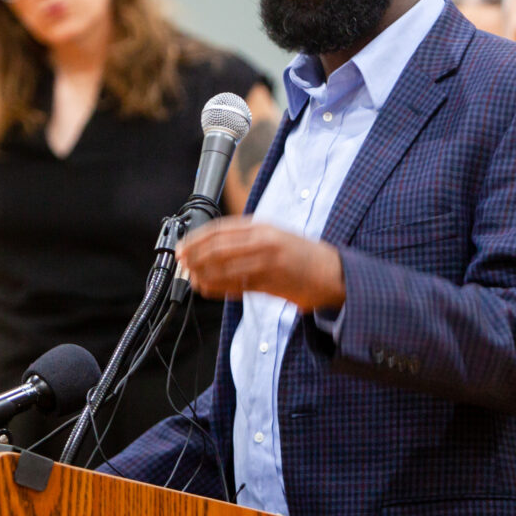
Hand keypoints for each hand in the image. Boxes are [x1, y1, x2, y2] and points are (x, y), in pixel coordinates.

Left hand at [176, 218, 345, 311]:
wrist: (334, 273)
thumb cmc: (302, 256)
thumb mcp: (275, 236)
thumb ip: (246, 241)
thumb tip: (211, 249)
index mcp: (263, 227)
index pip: (220, 229)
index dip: (196, 239)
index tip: (181, 248)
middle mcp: (264, 240)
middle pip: (218, 247)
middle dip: (195, 257)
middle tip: (182, 265)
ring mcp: (268, 262)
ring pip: (225, 267)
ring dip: (204, 274)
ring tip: (192, 279)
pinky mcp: (272, 283)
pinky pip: (238, 285)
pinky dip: (219, 287)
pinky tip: (208, 288)